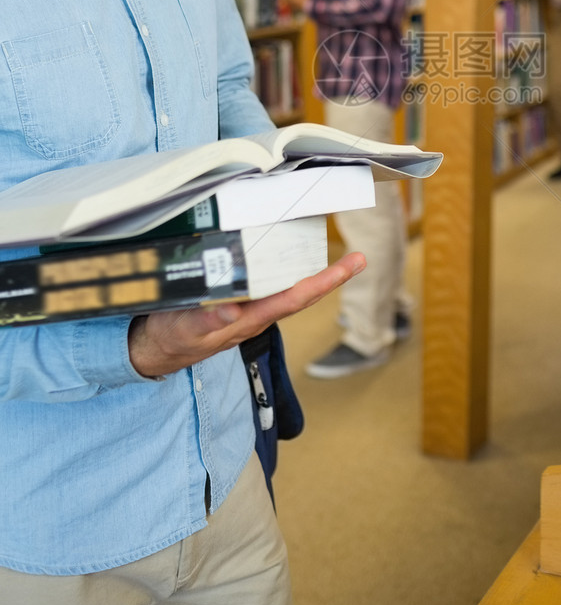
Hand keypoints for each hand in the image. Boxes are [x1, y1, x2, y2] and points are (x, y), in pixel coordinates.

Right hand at [128, 251, 365, 378]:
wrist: (156, 348)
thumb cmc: (173, 335)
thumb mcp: (185, 328)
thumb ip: (205, 320)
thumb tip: (229, 309)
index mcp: (248, 317)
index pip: (295, 298)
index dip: (324, 282)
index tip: (349, 267)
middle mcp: (256, 313)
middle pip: (300, 294)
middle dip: (331, 277)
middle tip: (360, 258)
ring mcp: (250, 309)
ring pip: (287, 289)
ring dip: (313, 273)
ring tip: (342, 256)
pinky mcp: (238, 302)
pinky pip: (268, 285)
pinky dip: (285, 270)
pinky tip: (296, 256)